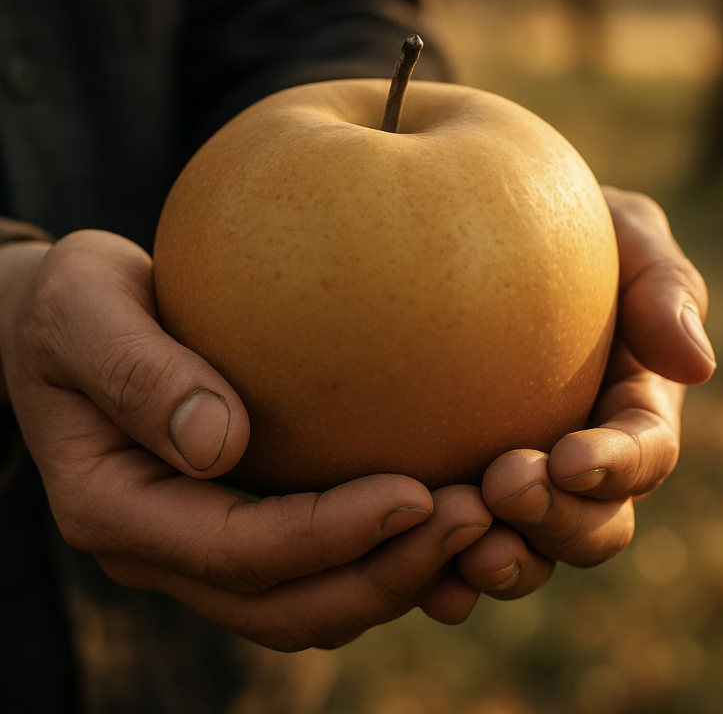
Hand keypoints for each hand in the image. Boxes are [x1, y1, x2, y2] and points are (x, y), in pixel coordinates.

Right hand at [0, 230, 493, 648]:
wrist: (59, 329)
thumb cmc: (70, 305)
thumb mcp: (83, 310)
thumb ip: (137, 373)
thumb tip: (220, 442)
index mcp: (114, 508)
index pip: (235, 550)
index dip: (329, 535)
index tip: (417, 492)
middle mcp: (158, 548)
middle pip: (282, 604)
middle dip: (382, 575)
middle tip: (473, 521)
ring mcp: (195, 547)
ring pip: (304, 605)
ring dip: (392, 580)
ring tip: (475, 529)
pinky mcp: (232, 523)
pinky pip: (313, 566)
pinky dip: (379, 556)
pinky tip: (437, 511)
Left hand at [457, 187, 714, 598]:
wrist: (469, 237)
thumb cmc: (558, 226)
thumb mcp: (623, 233)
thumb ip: (664, 287)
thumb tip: (694, 364)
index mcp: (630, 408)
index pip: (642, 453)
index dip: (614, 467)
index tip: (569, 459)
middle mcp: (580, 462)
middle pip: (593, 524)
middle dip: (557, 521)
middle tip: (503, 486)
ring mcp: (521, 485)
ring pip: (530, 552)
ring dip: (505, 562)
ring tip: (462, 547)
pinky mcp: (457, 491)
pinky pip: (456, 553)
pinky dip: (447, 577)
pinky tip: (424, 583)